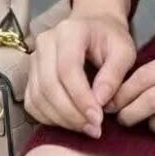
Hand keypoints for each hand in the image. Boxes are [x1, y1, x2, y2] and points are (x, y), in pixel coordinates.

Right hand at [24, 11, 136, 137]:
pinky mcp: (30, 76)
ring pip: (38, 97)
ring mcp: (34, 59)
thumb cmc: (111, 39)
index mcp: (70, 31)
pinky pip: (32, 103)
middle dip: (71, 113)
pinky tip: (70, 123)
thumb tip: (100, 102)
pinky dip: (50, 118)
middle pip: (49, 85)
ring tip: (86, 128)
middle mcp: (46, 42)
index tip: (98, 118)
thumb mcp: (124, 51)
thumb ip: (114, 74)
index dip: (81, 98)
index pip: (68, 69)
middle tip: (94, 129)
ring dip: (61, 119)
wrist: (94, 27)